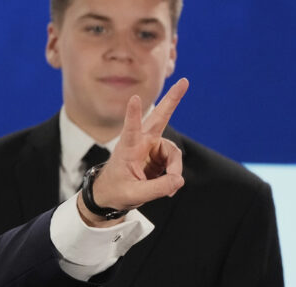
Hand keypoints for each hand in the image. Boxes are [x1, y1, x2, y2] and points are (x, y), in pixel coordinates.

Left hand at [78, 78, 188, 225]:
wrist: (110, 195)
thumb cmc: (115, 191)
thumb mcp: (134, 195)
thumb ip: (157, 188)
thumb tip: (179, 180)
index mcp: (128, 148)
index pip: (131, 130)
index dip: (133, 115)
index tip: (134, 98)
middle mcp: (141, 143)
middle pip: (160, 118)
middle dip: (172, 100)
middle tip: (184, 82)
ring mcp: (152, 148)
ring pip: (173, 153)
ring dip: (174, 169)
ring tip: (170, 186)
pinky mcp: (159, 156)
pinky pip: (174, 163)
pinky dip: (174, 176)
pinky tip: (169, 188)